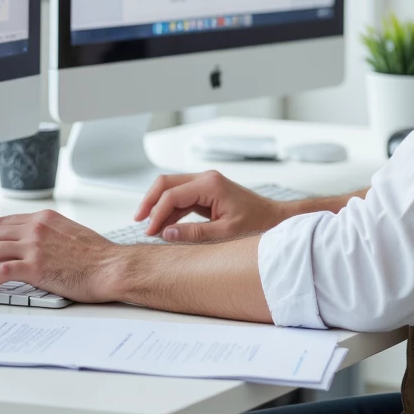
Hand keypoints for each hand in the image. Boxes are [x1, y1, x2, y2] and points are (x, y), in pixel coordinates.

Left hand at [0, 211, 122, 302]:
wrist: (112, 267)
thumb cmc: (99, 256)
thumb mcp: (71, 234)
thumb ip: (49, 236)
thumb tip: (33, 249)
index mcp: (44, 218)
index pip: (3, 223)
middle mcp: (36, 228)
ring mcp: (35, 247)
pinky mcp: (36, 267)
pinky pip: (0, 272)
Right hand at [136, 170, 291, 242]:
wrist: (274, 219)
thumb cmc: (256, 224)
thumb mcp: (224, 234)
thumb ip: (193, 234)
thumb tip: (166, 233)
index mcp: (210, 184)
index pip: (172, 195)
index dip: (157, 214)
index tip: (149, 232)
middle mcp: (205, 179)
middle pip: (166, 183)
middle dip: (150, 202)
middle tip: (139, 222)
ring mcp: (205, 184)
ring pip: (171, 189)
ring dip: (159, 206)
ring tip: (150, 228)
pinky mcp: (206, 192)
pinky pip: (181, 197)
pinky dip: (170, 210)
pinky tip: (165, 226)